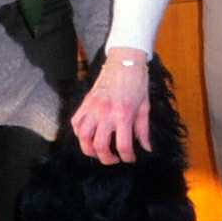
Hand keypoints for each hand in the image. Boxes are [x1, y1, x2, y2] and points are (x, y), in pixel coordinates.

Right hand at [71, 48, 149, 163]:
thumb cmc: (137, 83)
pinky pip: (76, 123)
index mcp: (123, 115)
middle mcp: (105, 113)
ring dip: (89, 149)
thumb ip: (143, 130)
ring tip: (99, 151)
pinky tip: (88, 136)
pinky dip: (79, 134)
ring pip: (83, 138)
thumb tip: (146, 148)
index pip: (123, 145)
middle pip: (99, 146)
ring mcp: (92, 108)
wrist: (125, 62)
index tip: (130, 158)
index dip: (127, 157)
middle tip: (114, 159)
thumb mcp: (145, 107)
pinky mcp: (85, 103)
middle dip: (107, 158)